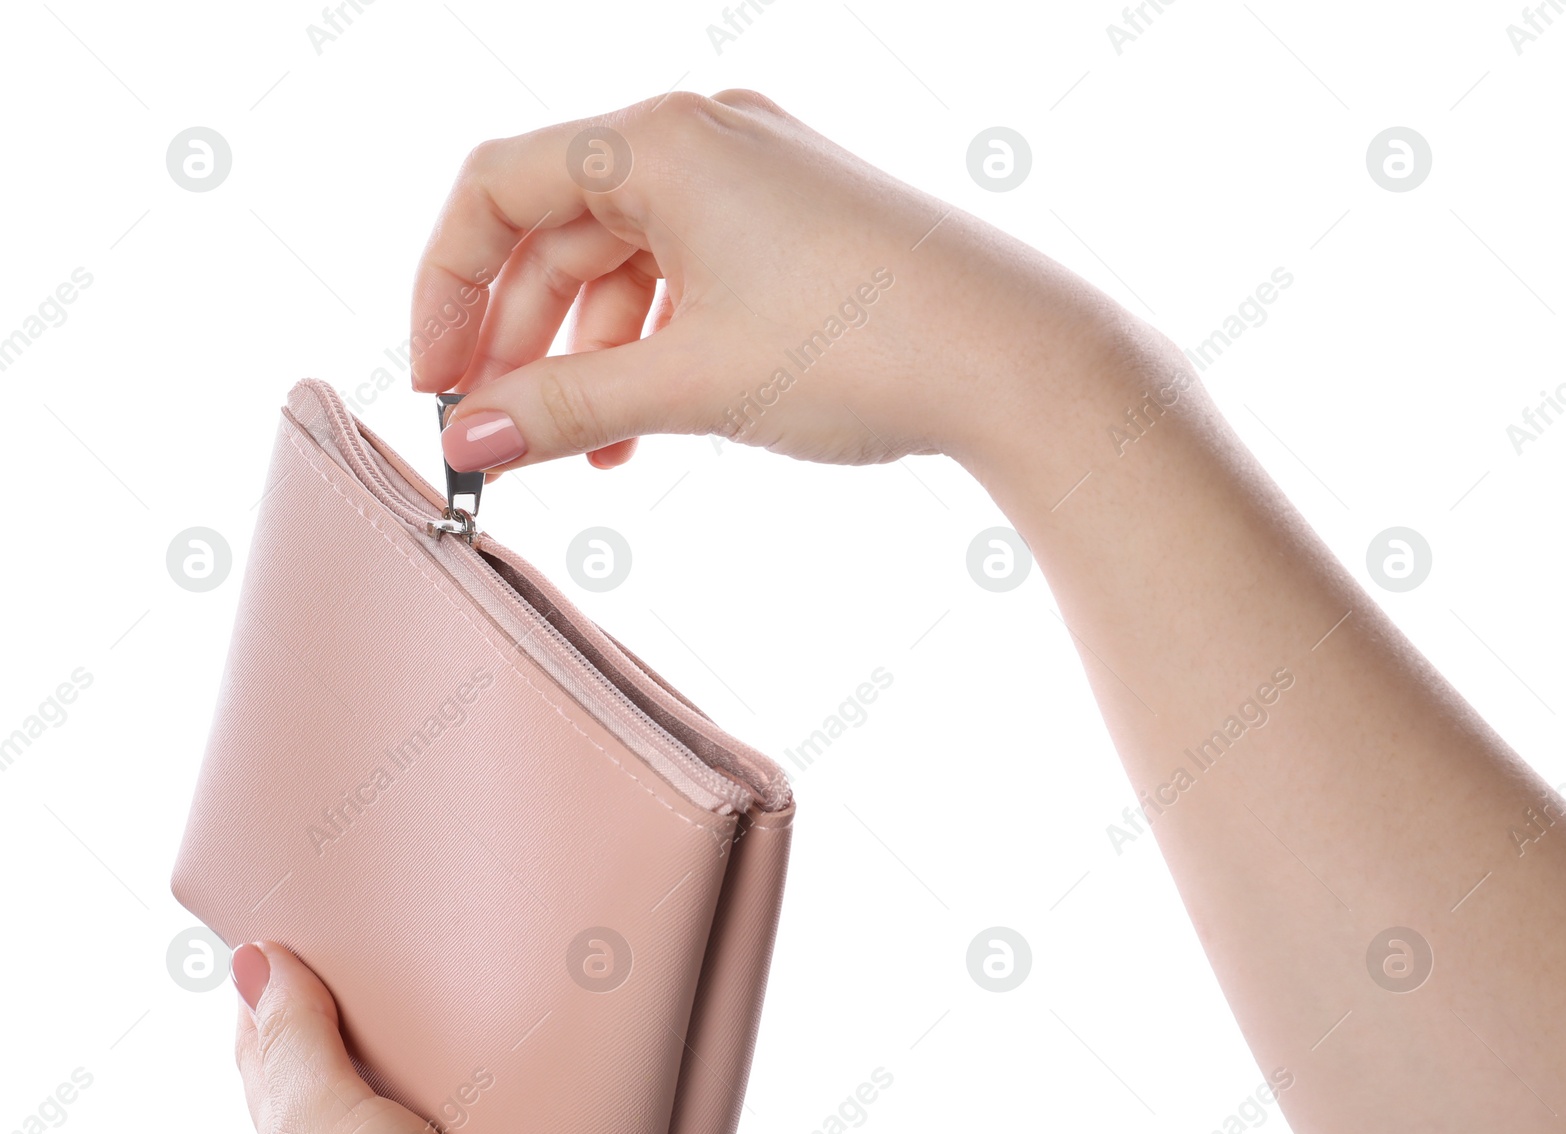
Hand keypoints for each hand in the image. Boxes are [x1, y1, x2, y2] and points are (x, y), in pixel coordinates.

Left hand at [232, 941, 594, 1133]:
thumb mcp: (322, 1127)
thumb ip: (298, 1044)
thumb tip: (251, 960)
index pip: (288, 1042)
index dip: (299, 976)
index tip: (332, 907)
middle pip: (390, 1057)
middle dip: (417, 996)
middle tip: (456, 910)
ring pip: (476, 1093)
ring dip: (499, 1047)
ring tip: (534, 957)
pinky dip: (565, 1105)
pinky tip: (588, 1051)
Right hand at [410, 90, 1145, 478]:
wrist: (1018, 361)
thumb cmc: (861, 347)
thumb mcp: (690, 381)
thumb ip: (563, 406)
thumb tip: (469, 441)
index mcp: (663, 137)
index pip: (496, 188)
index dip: (445, 289)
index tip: (437, 385)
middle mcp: (706, 138)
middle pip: (558, 231)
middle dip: (517, 341)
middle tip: (495, 435)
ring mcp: (756, 180)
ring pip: (624, 265)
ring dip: (586, 360)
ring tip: (578, 454)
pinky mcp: (794, 228)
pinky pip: (687, 279)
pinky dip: (652, 350)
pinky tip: (640, 427)